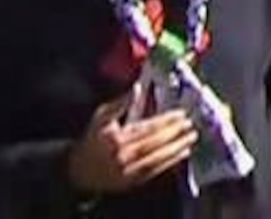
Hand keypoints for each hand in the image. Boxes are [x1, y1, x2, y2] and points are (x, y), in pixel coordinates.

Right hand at [67, 95, 196, 193]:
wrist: (79, 170)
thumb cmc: (92, 139)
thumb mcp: (101, 117)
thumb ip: (120, 103)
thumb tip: (137, 88)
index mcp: (115, 138)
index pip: (146, 128)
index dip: (165, 121)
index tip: (180, 114)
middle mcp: (122, 155)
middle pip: (153, 144)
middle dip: (174, 134)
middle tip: (190, 125)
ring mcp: (126, 171)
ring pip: (156, 159)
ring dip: (176, 149)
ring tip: (191, 139)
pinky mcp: (130, 182)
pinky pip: (153, 172)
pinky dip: (169, 163)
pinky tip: (181, 154)